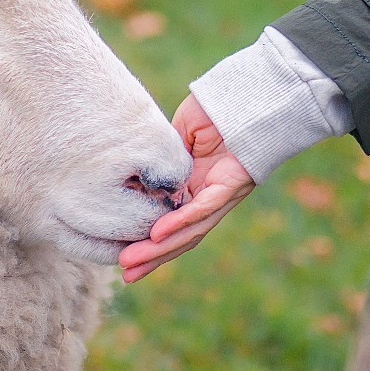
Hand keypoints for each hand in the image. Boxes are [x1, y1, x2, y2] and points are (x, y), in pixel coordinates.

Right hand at [119, 94, 253, 282]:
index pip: (173, 226)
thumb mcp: (174, 140)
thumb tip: (137, 182)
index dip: (152, 245)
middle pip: (182, 237)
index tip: (124, 259)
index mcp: (196, 190)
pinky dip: (180, 222)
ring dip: (160, 248)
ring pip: (191, 230)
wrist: (244, 95)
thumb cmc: (212, 112)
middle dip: (153, 257)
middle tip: (126, 275)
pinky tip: (157, 234)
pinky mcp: (232, 184)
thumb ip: (161, 164)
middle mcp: (210, 199)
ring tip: (132, 262)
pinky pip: (203, 208)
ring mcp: (222, 194)